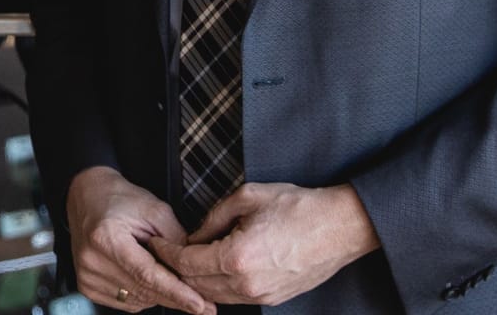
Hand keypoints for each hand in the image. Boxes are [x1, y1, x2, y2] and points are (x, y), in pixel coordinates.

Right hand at [65, 167, 214, 314]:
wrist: (88, 197)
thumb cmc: (119, 199)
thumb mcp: (155, 210)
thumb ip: (176, 240)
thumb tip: (193, 270)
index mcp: (105, 238)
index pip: (147, 275)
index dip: (176, 292)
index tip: (200, 304)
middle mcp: (91, 260)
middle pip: (144, 291)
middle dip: (176, 296)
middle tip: (201, 297)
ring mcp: (87, 276)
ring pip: (138, 301)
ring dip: (159, 293)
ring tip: (162, 269)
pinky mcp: (87, 286)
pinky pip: (127, 303)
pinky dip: (143, 294)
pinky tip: (146, 276)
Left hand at [149, 183, 379, 306]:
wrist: (340, 227)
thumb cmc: (298, 207)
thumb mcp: (247, 198)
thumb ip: (213, 217)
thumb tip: (195, 234)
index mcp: (237, 258)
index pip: (186, 263)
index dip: (167, 253)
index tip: (156, 244)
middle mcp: (247, 284)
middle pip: (195, 284)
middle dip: (176, 268)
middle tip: (164, 253)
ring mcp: (261, 295)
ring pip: (214, 295)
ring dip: (196, 280)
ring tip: (185, 260)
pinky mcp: (273, 298)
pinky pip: (234, 297)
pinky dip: (217, 285)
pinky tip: (213, 268)